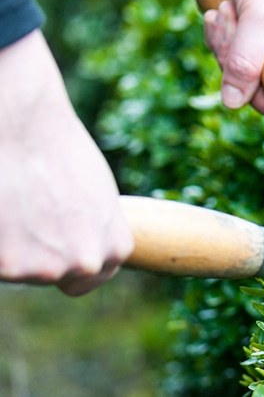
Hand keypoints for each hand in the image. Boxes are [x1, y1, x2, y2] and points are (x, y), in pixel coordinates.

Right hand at [0, 31, 133, 295]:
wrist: (23, 125)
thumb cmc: (58, 150)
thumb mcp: (97, 196)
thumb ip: (93, 229)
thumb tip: (83, 242)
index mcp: (114, 248)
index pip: (91, 277)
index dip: (69, 262)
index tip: (55, 247)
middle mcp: (86, 263)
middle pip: (50, 274)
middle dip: (36, 251)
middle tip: (27, 212)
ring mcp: (46, 268)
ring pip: (18, 269)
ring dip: (10, 246)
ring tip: (13, 203)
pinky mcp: (8, 265)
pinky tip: (2, 209)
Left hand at [203, 0, 263, 117]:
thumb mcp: (261, 20)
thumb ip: (246, 63)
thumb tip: (231, 102)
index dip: (257, 89)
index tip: (238, 60)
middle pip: (262, 86)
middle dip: (235, 57)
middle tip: (228, 20)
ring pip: (246, 70)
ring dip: (226, 43)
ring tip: (225, 11)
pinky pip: (240, 53)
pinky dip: (225, 36)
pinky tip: (220, 12)